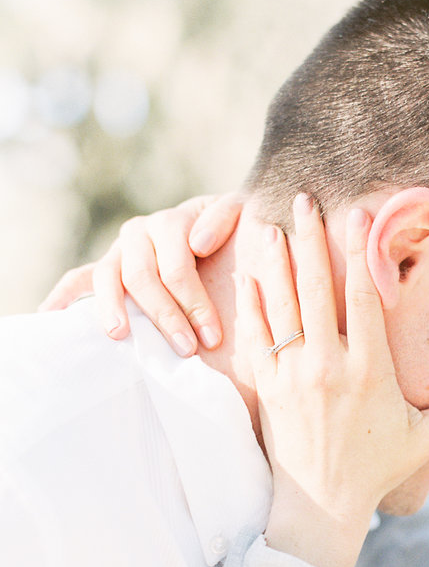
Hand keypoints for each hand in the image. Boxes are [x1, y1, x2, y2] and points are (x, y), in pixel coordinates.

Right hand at [38, 193, 243, 354]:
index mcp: (173, 222)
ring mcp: (120, 250)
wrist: (222, 231)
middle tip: (184, 349)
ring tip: (121, 336)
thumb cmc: (233, 232)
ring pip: (108, 278)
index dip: (194, 303)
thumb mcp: (240, 217)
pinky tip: (49, 316)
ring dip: (113, 309)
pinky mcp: (107, 267)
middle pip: (143, 277)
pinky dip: (63, 296)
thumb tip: (197, 243)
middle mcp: (140, 233)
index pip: (178, 267)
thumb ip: (225, 219)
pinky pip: (78, 278)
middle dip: (165, 316)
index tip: (212, 337)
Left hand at [239, 194, 428, 566]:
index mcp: (370, 373)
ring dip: (277, 262)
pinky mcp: (267, 388)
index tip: (358, 215)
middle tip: (305, 200)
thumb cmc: (377, 468)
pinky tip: (251, 273)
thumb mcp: (428, 437)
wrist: (318, 506)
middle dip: (310, 241)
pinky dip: (252, 302)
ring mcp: (292, 377)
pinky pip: (257, 335)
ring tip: (274, 223)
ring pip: (281, 306)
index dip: (362, 254)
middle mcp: (328, 368)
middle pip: (316, 291)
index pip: (365, 300)